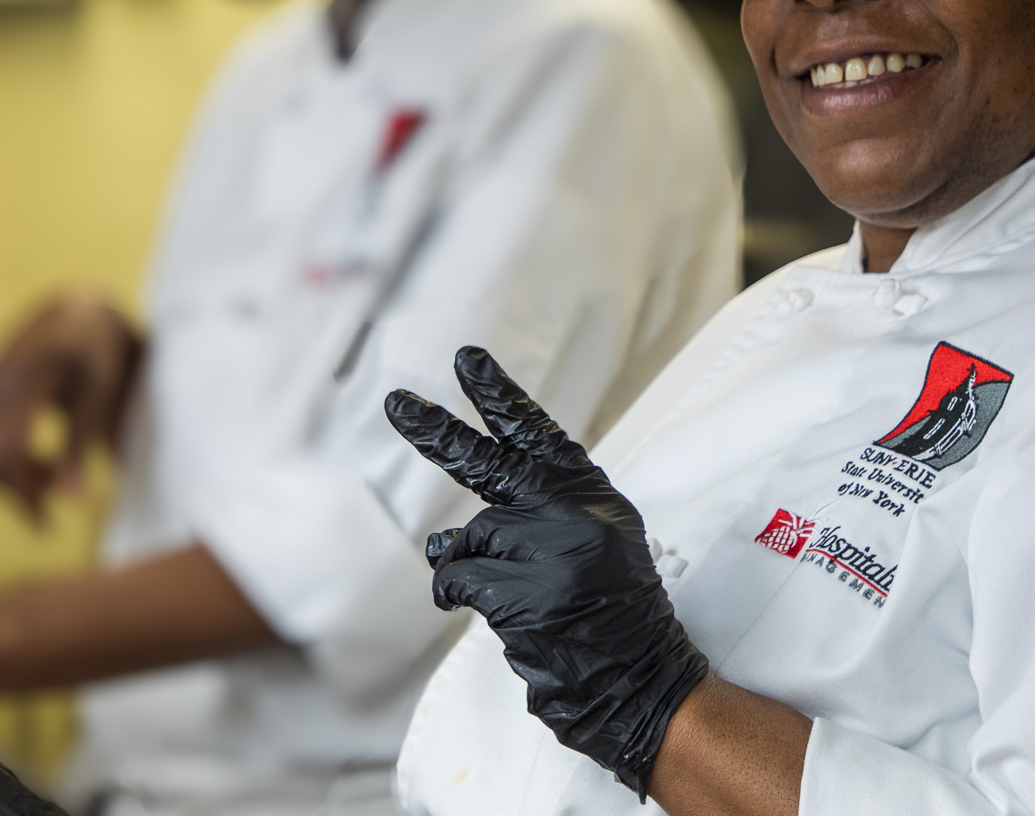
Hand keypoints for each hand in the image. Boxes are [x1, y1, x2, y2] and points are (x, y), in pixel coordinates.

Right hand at [0, 290, 141, 520]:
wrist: (74, 315)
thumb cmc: (97, 351)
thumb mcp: (101, 392)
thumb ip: (82, 443)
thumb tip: (74, 499)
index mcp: (24, 378)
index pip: (10, 451)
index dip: (29, 493)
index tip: (54, 518)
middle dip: (21, 493)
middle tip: (63, 493)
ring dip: (14, 483)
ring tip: (56, 476)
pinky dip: (6, 467)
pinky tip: (40, 460)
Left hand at [385, 346, 710, 798]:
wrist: (640, 675)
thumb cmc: (614, 610)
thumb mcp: (599, 536)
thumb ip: (546, 507)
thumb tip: (471, 519)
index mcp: (586, 491)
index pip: (535, 431)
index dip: (499, 394)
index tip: (467, 360)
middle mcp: (567, 510)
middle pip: (484, 460)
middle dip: (434, 431)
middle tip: (395, 401)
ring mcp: (544, 548)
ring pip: (469, 538)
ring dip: (473, 568)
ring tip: (517, 593)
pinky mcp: (520, 589)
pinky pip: (458, 579)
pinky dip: (462, 595)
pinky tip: (502, 613)